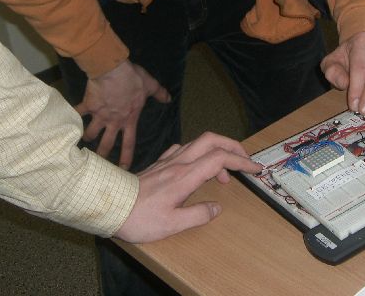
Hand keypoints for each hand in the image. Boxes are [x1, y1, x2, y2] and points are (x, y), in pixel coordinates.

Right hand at [75, 60, 170, 168]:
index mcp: (129, 119)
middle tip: (96, 164)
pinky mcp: (89, 105)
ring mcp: (100, 115)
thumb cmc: (132, 78)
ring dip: (86, 137)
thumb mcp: (150, 85)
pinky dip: (71, 116)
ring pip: (90, 133)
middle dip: (101, 156)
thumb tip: (168, 99)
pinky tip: (64, 122)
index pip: (129, 142)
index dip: (126, 157)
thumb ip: (159, 93)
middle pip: (106, 144)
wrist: (113, 69)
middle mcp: (113, 121)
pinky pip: (77, 113)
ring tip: (81, 141)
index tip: (122, 169)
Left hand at [113, 132, 262, 242]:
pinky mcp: (159, 163)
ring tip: (223, 174)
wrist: (109, 205)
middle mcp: (178, 162)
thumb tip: (217, 207)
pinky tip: (196, 166)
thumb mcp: (172, 224)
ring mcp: (168, 160)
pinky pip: (184, 148)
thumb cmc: (139, 218)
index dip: (241, 161)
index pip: (220, 158)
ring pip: (198, 142)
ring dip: (217, 150)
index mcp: (185, 176)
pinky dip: (199, 153)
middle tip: (245, 160)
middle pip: (211, 140)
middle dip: (233, 145)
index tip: (255, 168)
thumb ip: (198, 215)